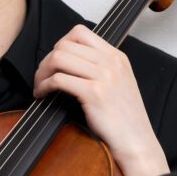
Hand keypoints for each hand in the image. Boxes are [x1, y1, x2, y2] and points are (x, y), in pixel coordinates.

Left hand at [33, 24, 169, 175]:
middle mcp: (111, 62)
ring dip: (42, 73)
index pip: (80, 32)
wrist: (136, 142)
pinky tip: (43, 95)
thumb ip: (99, 68)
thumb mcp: (118, 83)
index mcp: (117, 57)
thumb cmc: (124, 119)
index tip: (54, 62)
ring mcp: (104, 76)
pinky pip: (58, 79)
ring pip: (58, 58)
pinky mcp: (94, 93)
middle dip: (46, 61)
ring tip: (40, 86)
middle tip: (41, 77)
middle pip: (64, 45)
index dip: (60, 45)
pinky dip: (44, 86)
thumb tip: (66, 60)